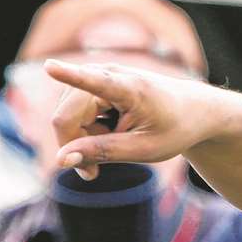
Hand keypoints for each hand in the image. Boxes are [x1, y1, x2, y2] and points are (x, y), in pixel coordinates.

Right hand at [46, 60, 228, 178]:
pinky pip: (72, 113)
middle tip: (93, 174)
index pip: (95, 82)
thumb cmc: (173, 128)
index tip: (50, 67)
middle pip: (66, 116)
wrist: (192, 109)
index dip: (70, 76)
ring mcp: (97, 74)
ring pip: (66, 116)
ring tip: (113, 143)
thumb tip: (60, 160)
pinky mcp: (90, 81)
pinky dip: (85, 130)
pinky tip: (109, 132)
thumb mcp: (144, 149)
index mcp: (130, 88)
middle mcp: (108, 73)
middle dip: (73, 146)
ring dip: (81, 139)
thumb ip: (102, 152)